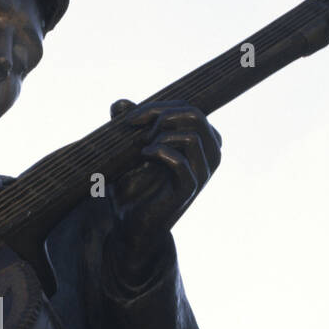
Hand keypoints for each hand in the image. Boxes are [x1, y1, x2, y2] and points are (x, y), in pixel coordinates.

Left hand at [106, 98, 221, 283]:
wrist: (128, 226)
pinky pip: (181, 161)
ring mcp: (202, 173)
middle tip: (136, 130)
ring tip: (142, 147)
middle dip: (161, 116)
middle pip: (195, 115)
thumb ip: (128, 126)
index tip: (129, 118)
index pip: (187, 108)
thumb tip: (119, 103)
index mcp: (201, 141)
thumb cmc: (132, 189)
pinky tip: (143, 156)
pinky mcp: (189, 189)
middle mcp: (209, 154)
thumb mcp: (127, 152)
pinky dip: (159, 152)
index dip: (158, 107)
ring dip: (161, 135)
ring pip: (193, 134)